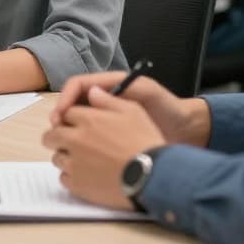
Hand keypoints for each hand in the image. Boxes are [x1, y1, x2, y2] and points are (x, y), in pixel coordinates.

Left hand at [42, 87, 165, 209]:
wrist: (151, 176)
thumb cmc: (144, 141)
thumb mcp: (133, 111)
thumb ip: (108, 100)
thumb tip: (92, 91)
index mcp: (87, 120)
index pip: (66, 113)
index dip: (71, 117)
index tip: (77, 122)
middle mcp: (75, 140)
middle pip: (52, 135)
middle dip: (58, 135)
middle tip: (71, 141)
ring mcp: (74, 164)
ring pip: (56, 157)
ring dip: (65, 156)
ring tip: (82, 159)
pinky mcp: (77, 185)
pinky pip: (63, 178)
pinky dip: (71, 175)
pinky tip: (86, 175)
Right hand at [51, 71, 210, 146]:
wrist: (186, 131)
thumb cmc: (168, 109)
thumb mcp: (148, 93)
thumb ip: (124, 89)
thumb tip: (93, 91)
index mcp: (109, 87)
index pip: (77, 86)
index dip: (65, 99)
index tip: (61, 116)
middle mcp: (102, 103)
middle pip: (71, 105)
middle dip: (60, 117)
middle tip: (57, 134)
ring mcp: (104, 121)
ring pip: (75, 123)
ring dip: (66, 133)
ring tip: (64, 146)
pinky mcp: (108, 140)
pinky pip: (87, 140)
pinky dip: (78, 147)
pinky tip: (78, 157)